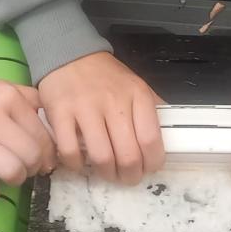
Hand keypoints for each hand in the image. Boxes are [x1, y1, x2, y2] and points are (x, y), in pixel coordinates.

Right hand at [0, 36, 53, 200]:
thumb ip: (20, 96)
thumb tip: (45, 115)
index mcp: (6, 97)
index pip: (42, 133)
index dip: (47, 151)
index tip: (43, 159)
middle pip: (33, 155)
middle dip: (35, 167)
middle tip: (26, 169)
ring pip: (14, 172)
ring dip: (16, 180)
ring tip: (8, 177)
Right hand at [38, 52, 164, 184]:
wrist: (70, 54)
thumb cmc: (106, 76)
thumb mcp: (135, 85)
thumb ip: (152, 109)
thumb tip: (171, 134)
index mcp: (137, 95)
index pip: (151, 140)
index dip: (152, 163)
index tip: (149, 169)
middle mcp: (114, 101)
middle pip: (128, 155)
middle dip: (130, 175)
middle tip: (127, 177)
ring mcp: (85, 107)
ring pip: (101, 157)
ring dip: (106, 174)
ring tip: (107, 172)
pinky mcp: (60, 113)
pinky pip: (70, 151)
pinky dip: (76, 165)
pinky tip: (80, 162)